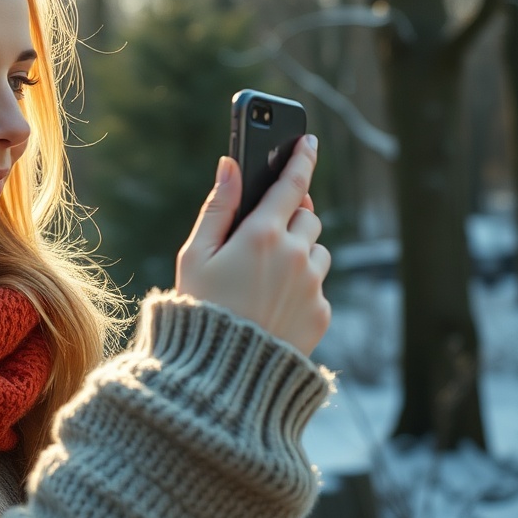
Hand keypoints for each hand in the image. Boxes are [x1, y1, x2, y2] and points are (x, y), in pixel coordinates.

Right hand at [175, 135, 330, 355]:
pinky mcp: (322, 313)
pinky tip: (272, 304)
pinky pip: (318, 287)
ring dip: (299, 252)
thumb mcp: (196, 254)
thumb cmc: (200, 308)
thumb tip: (231, 164)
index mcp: (262, 234)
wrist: (222, 376)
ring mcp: (313, 286)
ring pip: (317, 250)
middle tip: (264, 231)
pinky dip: (301, 286)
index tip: (308, 141)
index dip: (301, 158)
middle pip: (308, 215)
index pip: (293, 183)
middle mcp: (296, 255)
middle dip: (291, 215)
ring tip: (264, 277)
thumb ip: (217, 206)